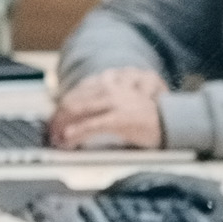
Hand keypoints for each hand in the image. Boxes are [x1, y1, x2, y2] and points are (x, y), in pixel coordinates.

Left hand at [45, 66, 168, 153]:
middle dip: (57, 120)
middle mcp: (109, 87)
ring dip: (62, 127)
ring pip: (77, 111)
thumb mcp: (122, 99)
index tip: (54, 124)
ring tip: (57, 140)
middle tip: (51, 135)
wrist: (171, 118)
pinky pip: (91, 125)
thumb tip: (74, 113)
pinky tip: (68, 140)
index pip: (75, 93)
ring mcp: (114, 102)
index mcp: (109, 81)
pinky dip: (76, 134)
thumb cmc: (145, 113)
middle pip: (71, 101)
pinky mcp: (119, 118)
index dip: (59, 109)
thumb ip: (101, 100)